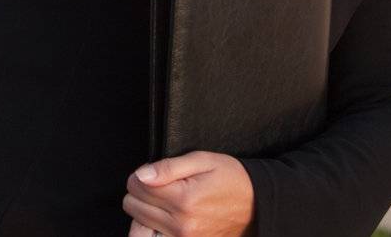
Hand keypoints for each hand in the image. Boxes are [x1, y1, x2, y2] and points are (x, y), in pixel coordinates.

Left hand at [124, 151, 256, 236]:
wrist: (257, 205)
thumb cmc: (231, 178)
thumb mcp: (203, 161)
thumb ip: (168, 168)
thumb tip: (141, 175)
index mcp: (184, 198)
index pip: (137, 185)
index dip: (141, 174)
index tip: (153, 172)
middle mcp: (181, 224)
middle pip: (133, 206)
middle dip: (140, 192)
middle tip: (157, 185)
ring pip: (138, 225)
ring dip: (143, 211)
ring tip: (159, 201)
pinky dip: (151, 229)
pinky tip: (161, 218)